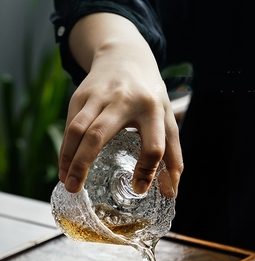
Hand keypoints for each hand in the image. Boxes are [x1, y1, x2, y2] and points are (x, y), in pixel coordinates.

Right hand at [59, 13, 182, 195]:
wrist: (124, 55)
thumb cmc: (150, 96)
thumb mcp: (167, 119)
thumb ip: (173, 156)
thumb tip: (171, 193)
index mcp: (152, 109)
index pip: (153, 146)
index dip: (147, 170)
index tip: (139, 189)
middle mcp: (123, 101)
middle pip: (98, 135)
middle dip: (83, 164)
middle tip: (75, 189)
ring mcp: (98, 96)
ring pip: (77, 130)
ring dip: (68, 158)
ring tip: (66, 182)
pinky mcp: (80, 95)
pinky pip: (70, 126)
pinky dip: (65, 149)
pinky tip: (64, 166)